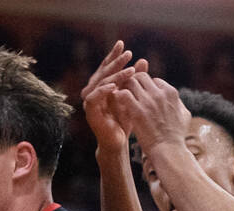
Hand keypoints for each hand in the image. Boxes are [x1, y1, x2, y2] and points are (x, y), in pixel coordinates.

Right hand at [82, 40, 146, 154]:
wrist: (118, 142)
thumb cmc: (126, 120)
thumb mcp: (133, 96)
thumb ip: (135, 79)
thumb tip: (143, 60)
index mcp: (102, 86)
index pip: (107, 67)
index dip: (113, 55)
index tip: (122, 44)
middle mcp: (93, 91)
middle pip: (103, 72)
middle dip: (115, 62)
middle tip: (128, 53)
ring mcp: (90, 101)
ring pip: (100, 82)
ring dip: (114, 75)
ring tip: (129, 70)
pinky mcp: (89, 111)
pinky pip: (94, 97)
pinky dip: (103, 90)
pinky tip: (114, 86)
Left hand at [112, 71, 191, 155]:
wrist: (168, 150)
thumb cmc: (176, 137)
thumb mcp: (185, 116)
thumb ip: (179, 104)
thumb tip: (176, 99)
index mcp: (171, 93)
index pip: (154, 80)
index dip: (146, 87)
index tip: (141, 95)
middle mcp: (160, 94)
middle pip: (141, 77)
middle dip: (134, 83)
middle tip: (128, 92)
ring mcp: (148, 101)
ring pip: (131, 82)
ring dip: (125, 88)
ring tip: (121, 97)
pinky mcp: (137, 111)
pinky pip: (123, 94)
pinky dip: (119, 95)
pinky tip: (117, 102)